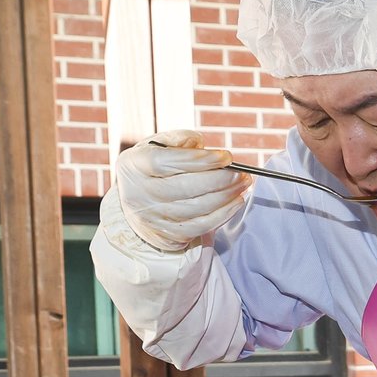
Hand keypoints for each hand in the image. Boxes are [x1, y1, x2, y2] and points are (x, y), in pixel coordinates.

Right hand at [113, 129, 251, 250]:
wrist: (136, 202)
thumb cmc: (154, 169)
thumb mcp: (158, 146)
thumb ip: (179, 140)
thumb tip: (201, 145)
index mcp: (134, 165)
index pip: (167, 162)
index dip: (201, 160)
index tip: (226, 157)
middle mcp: (138, 193)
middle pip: (185, 187)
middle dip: (221, 180)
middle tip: (241, 173)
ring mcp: (152, 217)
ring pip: (196, 208)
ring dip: (227, 196)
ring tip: (242, 184)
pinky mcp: (167, 235)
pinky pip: (201, 226)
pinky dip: (223, 214)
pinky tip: (236, 202)